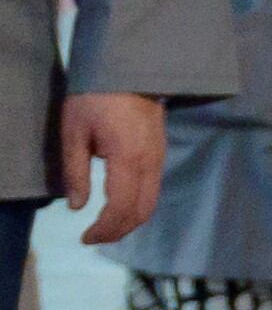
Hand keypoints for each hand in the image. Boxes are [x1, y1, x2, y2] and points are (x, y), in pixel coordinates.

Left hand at [55, 92, 164, 246]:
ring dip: (129, 221)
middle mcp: (150, 165)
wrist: (130, 71)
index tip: (85, 238)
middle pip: (141, 212)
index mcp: (128, 160)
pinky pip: (153, 190)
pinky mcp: (159, 155)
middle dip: (118, 231)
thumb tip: (77, 206)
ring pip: (151, 203)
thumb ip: (75, 171)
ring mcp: (159, 160)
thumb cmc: (95, 98)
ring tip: (106, 226)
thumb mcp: (74, 132)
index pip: (121, 207)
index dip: (104, 229)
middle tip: (94, 237)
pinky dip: (137, 206)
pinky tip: (119, 206)